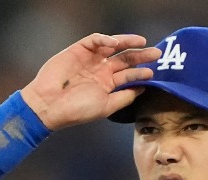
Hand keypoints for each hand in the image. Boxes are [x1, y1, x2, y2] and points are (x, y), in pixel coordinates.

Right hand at [21, 33, 160, 130]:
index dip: (141, 72)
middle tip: (156, 53)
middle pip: (125, 59)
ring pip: (113, 47)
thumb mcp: (106, 106)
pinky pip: (95, 40)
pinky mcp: (78, 50)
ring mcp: (90, 59)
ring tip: (142, 42)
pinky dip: (105, 40)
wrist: (50, 105)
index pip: (128, 75)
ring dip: (127, 43)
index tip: (153, 72)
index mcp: (107, 85)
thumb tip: (142, 89)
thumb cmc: (77, 110)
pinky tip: (115, 43)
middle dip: (140, 56)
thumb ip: (124, 97)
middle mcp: (100, 70)